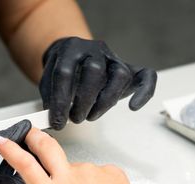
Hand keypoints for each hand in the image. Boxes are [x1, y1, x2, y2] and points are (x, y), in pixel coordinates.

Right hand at [0, 120, 30, 183]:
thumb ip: (6, 139)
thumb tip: (22, 130)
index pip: (29, 179)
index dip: (33, 160)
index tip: (33, 147)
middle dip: (26, 167)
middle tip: (25, 149)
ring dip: (16, 175)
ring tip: (14, 156)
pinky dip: (6, 183)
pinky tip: (3, 168)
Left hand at [39, 37, 156, 129]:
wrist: (75, 56)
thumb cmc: (64, 72)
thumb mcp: (49, 81)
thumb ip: (50, 98)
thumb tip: (53, 119)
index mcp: (71, 49)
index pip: (64, 73)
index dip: (60, 101)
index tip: (57, 122)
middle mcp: (94, 50)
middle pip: (94, 71)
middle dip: (83, 101)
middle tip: (75, 119)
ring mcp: (114, 59)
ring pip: (119, 75)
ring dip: (105, 102)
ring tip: (90, 117)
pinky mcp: (130, 69)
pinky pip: (146, 76)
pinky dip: (144, 92)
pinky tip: (133, 106)